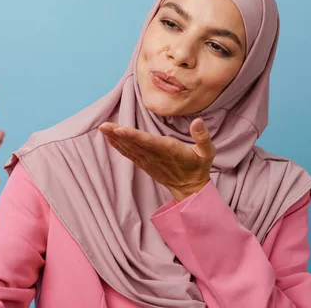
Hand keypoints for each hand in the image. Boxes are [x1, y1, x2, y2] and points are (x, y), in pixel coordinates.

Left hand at [99, 118, 214, 201]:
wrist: (191, 188)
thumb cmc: (199, 166)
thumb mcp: (207, 151)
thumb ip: (202, 136)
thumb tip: (198, 120)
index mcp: (170, 150)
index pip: (149, 142)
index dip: (133, 136)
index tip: (120, 130)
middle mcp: (156, 156)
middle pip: (134, 144)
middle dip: (118, 134)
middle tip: (103, 125)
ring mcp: (149, 161)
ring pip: (129, 149)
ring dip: (115, 139)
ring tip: (103, 128)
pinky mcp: (145, 164)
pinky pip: (129, 154)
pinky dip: (118, 146)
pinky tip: (109, 138)